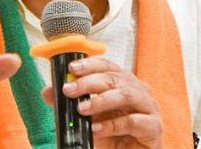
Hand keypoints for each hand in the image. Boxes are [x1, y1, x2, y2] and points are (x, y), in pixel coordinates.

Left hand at [42, 57, 161, 148]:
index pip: (107, 65)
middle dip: (88, 82)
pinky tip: (96, 130)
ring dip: (100, 100)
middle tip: (69, 90)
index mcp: (124, 82)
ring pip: (125, 95)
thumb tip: (47, 91)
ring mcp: (149, 108)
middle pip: (114, 78)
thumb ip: (68, 104)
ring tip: (81, 109)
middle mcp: (139, 90)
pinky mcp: (154, 128)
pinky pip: (133, 122)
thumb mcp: (86, 118)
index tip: (71, 69)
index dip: (90, 64)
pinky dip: (112, 125)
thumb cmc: (110, 135)